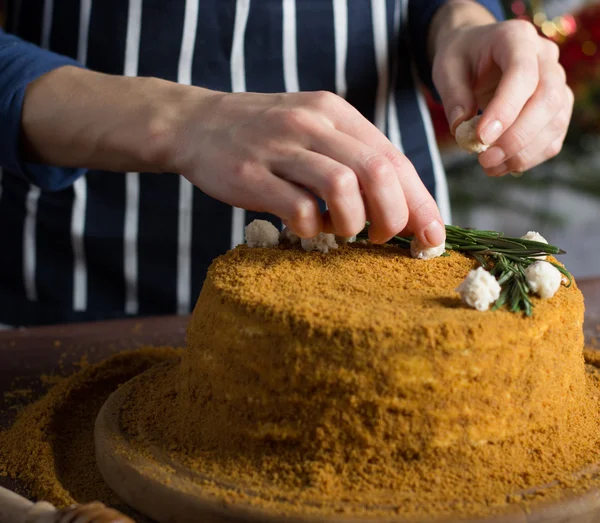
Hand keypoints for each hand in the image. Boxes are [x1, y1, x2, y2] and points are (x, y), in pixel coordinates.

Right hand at [23, 67, 444, 245]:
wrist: (197, 124)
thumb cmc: (265, 137)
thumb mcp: (314, 131)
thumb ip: (354, 158)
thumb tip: (403, 206)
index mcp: (335, 113)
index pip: (394, 159)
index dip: (420, 201)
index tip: (431, 235)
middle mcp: (312, 124)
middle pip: (377, 173)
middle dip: (394, 217)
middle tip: (383, 238)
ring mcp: (279, 147)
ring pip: (342, 188)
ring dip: (353, 223)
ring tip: (343, 233)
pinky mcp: (250, 174)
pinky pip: (298, 209)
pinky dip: (311, 229)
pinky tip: (306, 229)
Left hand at [432, 9, 572, 176]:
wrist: (477, 54)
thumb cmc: (462, 59)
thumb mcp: (446, 69)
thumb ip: (453, 96)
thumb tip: (462, 128)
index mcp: (517, 38)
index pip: (522, 73)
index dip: (506, 108)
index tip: (482, 137)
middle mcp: (546, 58)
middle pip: (548, 99)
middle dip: (517, 137)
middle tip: (485, 159)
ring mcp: (557, 83)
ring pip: (555, 122)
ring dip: (523, 153)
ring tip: (488, 166)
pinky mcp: (557, 109)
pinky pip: (552, 138)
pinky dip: (528, 157)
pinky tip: (502, 166)